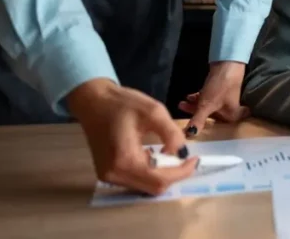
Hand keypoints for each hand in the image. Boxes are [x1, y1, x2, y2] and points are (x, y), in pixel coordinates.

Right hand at [67, 78, 197, 195]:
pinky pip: (135, 180)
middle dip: (174, 174)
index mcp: (124, 160)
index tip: (195, 159)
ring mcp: (108, 176)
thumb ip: (171, 133)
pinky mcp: (107, 173)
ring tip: (172, 154)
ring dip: (162, 174)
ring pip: (144, 186)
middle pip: (152, 187)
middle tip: (186, 157)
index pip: (160, 179)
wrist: (93, 101)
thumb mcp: (154, 111)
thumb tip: (183, 152)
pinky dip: (150, 172)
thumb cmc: (122, 103)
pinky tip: (156, 155)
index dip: (181, 172)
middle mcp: (114, 174)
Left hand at [178, 61, 249, 135]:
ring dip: (194, 106)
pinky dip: (199, 99)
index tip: (195, 134)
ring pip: (207, 108)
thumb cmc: (220, 87)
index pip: (222, 129)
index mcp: (231, 116)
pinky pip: (207, 99)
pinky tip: (189, 96)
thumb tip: (189, 136)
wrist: (227, 63)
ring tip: (181, 103)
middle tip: (182, 114)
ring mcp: (224, 100)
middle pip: (211, 118)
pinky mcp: (219, 91)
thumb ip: (198, 120)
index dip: (210, 132)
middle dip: (196, 116)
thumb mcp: (207, 105)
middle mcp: (229, 111)